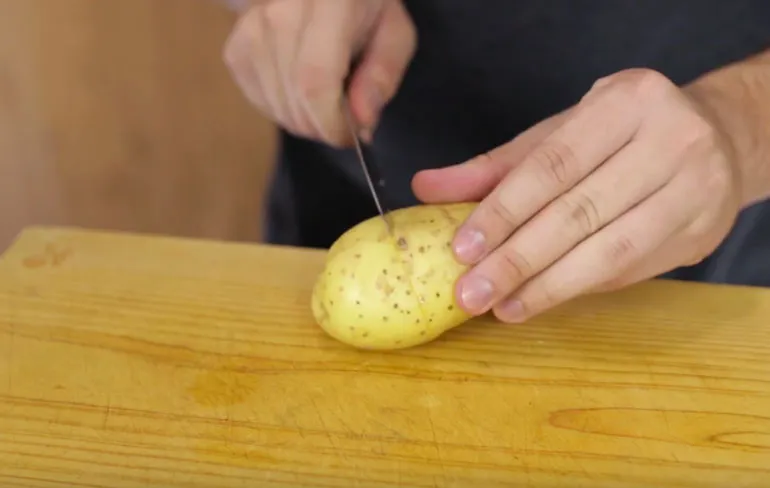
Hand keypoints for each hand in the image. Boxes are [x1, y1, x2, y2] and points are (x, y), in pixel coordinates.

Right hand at [222, 0, 415, 145]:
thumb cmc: (365, 8)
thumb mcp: (395, 33)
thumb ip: (383, 75)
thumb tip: (362, 121)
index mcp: (328, 3)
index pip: (315, 81)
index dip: (331, 123)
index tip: (351, 136)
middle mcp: (280, 11)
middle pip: (294, 98)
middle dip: (323, 127)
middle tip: (343, 121)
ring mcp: (251, 29)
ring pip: (276, 106)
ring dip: (304, 121)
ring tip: (325, 102)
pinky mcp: (236, 47)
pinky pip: (259, 101)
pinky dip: (283, 110)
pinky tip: (300, 92)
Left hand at [413, 68, 744, 322]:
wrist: (716, 138)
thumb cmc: (620, 134)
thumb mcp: (559, 134)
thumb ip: (495, 166)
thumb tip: (425, 189)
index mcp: (626, 103)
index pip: (552, 165)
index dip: (503, 210)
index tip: (461, 249)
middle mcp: (671, 141)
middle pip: (579, 212)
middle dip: (517, 259)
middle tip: (471, 292)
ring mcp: (696, 189)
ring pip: (609, 250)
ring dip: (548, 286)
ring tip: (502, 306)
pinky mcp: (703, 232)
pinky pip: (630, 269)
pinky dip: (578, 288)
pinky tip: (540, 299)